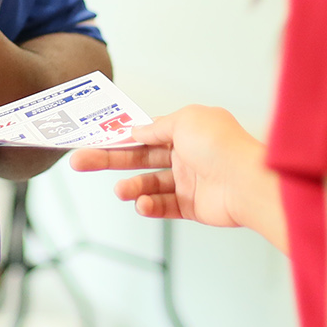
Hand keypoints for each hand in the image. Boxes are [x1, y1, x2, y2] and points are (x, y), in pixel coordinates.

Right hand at [69, 105, 286, 250]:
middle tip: (79, 162)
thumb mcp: (185, 120)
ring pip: (149, 184)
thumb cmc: (221, 146)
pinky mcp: (192, 206)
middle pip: (140, 158)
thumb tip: (138, 128)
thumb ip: (158, 126)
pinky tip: (141, 204)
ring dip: (132, 187)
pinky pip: (164, 206)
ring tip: (120, 191)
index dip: (120, 137)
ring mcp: (189, 181)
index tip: (94, 140)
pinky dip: (150, 206)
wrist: (247, 182)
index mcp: (185, 130)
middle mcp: (186, 155)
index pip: (145, 134)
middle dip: (109, 160)